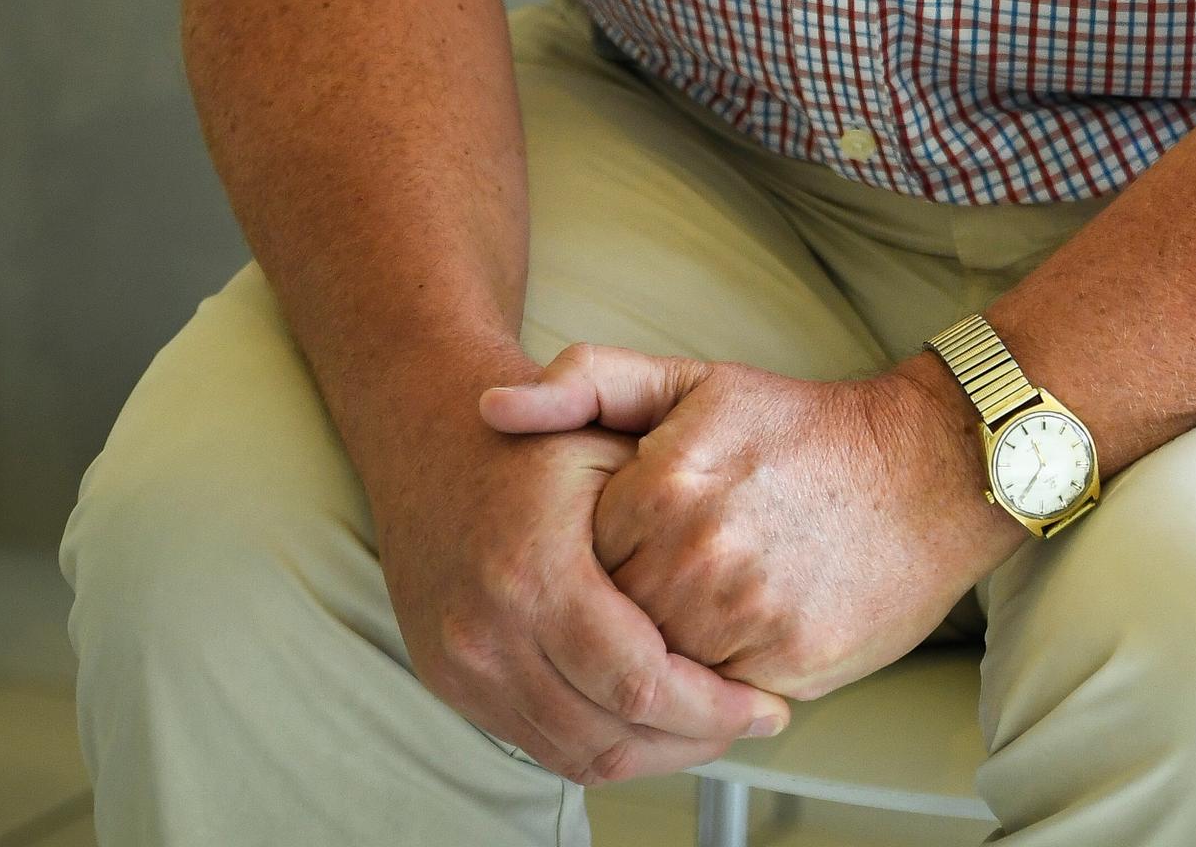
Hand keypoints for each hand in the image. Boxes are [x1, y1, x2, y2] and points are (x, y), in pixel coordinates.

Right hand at [364, 365, 791, 784]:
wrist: (429, 442)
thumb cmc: (536, 442)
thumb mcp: (609, 440)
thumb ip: (669, 509)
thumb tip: (743, 591)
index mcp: (534, 570)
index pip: (638, 680)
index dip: (712, 706)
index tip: (766, 705)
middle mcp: (490, 631)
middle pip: (612, 734)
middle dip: (695, 740)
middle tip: (753, 721)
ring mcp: (465, 665)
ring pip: (579, 755)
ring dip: (655, 754)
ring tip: (712, 726)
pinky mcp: (452, 683)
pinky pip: (542, 745)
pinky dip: (605, 745)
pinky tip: (652, 721)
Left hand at [481, 347, 1024, 701]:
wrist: (926, 471)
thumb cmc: (802, 430)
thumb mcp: (696, 383)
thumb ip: (590, 383)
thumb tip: (492, 406)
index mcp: (664, 482)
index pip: (573, 554)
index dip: (588, 555)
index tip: (621, 542)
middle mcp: (696, 552)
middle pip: (608, 617)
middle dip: (621, 607)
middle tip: (661, 579)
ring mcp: (742, 615)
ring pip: (653, 667)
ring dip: (662, 652)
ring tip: (696, 608)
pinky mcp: (785, 666)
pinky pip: (711, 703)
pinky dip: (709, 685)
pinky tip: (728, 642)